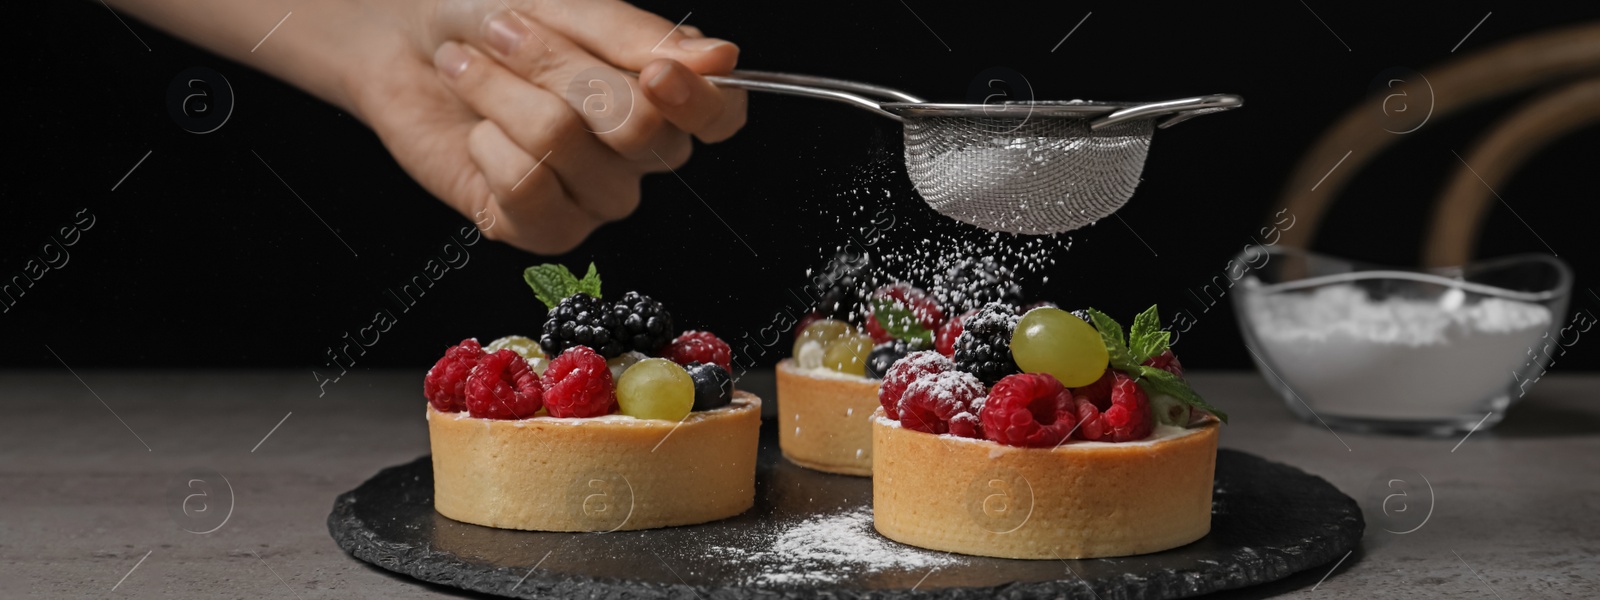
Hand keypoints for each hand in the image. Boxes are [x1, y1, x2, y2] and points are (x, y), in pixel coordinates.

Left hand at [351, 0, 746, 252]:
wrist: (405, 40)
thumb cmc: (491, 15)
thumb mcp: (568, 6)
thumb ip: (641, 37)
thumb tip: (721, 59)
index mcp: (664, 92)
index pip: (721, 115)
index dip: (697, 102)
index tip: (656, 73)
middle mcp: (640, 154)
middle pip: (639, 128)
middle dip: (558, 67)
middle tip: (506, 31)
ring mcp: (593, 197)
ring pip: (568, 151)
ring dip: (503, 95)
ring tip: (470, 67)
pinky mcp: (539, 230)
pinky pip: (527, 191)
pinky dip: (486, 146)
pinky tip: (476, 132)